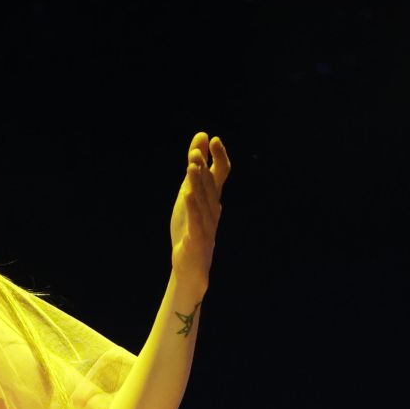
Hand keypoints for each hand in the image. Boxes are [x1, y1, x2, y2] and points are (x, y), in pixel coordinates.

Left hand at [169, 132, 229, 299]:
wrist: (191, 269)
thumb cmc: (191, 230)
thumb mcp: (191, 196)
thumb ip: (196, 171)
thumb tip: (200, 142)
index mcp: (213, 200)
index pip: (221, 174)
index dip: (219, 157)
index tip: (213, 139)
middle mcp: (213, 211)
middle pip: (211, 186)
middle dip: (204, 167)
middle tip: (195, 151)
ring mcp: (207, 226)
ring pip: (204, 201)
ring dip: (198, 183)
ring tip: (192, 166)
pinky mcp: (198, 241)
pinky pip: (196, 222)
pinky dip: (193, 208)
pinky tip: (188, 195)